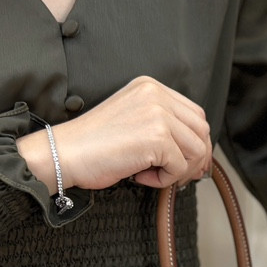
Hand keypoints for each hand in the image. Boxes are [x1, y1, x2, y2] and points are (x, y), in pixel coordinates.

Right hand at [17, 76, 212, 192]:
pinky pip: (179, 166)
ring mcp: (158, 114)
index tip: (189, 162)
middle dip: (195, 158)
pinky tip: (140, 175)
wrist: (65, 153)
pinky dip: (164, 179)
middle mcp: (156, 95)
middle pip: (201, 130)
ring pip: (196, 149)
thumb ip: (163, 124)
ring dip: (179, 170)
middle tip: (178, 175)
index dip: (197, 141)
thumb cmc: (94, 144)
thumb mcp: (134, 119)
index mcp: (151, 87)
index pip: (194, 114)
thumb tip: (198, 151)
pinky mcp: (157, 137)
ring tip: (153, 174)